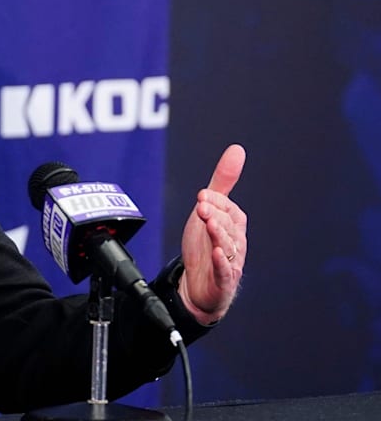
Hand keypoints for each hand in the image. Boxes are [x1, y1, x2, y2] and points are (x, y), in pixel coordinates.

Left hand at [178, 144, 247, 324]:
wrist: (197, 284)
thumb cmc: (205, 244)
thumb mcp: (210, 209)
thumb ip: (223, 181)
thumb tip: (237, 149)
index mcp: (233, 224)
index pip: (228, 209)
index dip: (215, 202)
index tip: (201, 196)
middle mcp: (235, 241)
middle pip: (227, 226)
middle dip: (215, 216)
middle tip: (201, 207)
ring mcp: (229, 261)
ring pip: (227, 246)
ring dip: (218, 235)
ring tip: (209, 225)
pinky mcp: (223, 280)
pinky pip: (224, 270)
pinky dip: (220, 262)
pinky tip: (215, 253)